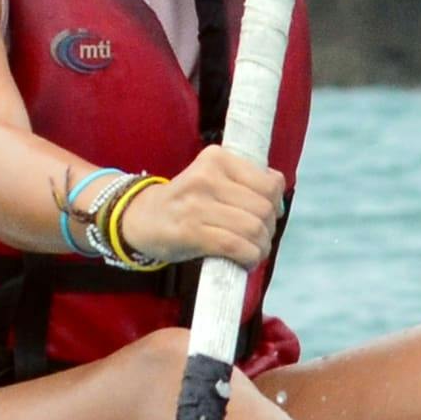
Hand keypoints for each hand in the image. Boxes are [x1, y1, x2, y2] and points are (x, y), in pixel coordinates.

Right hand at [123, 146, 285, 269]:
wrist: (140, 218)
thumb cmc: (186, 201)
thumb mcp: (212, 178)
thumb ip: (245, 183)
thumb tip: (279, 207)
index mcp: (216, 158)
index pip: (270, 183)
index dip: (276, 205)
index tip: (267, 216)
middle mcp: (206, 177)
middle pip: (263, 208)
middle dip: (268, 229)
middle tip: (259, 239)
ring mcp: (196, 205)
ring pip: (252, 228)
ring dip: (260, 247)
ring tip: (253, 251)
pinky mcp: (189, 232)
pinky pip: (235, 246)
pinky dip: (248, 257)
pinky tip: (244, 260)